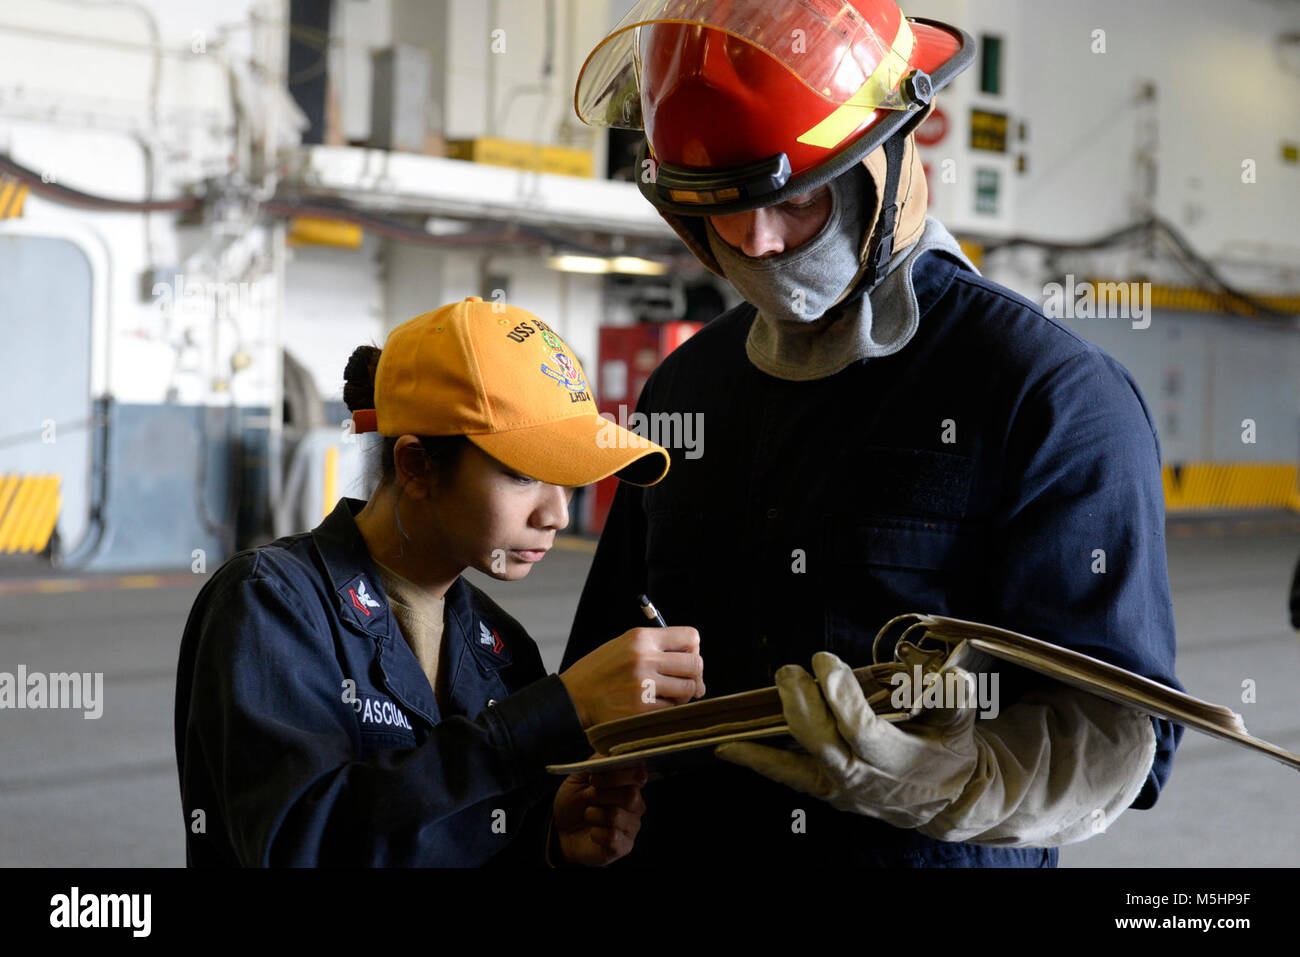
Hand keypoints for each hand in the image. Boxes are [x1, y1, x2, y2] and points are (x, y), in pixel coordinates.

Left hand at [552, 766, 647, 865]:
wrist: (560, 829)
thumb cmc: (574, 802)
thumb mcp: (579, 777)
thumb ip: (596, 763)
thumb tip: (610, 755)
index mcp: (629, 784)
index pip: (638, 774)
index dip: (616, 775)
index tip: (594, 779)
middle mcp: (635, 805)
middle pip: (631, 795)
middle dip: (602, 794)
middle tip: (587, 797)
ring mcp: (631, 826)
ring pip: (617, 816)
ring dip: (594, 814)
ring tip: (588, 814)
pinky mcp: (623, 846)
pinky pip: (612, 838)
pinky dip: (595, 833)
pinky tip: (592, 832)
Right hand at [559, 627, 703, 726]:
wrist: (573, 698)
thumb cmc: (601, 671)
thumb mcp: (624, 646)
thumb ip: (657, 647)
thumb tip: (695, 660)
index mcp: (640, 638)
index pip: (690, 636)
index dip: (693, 648)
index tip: (686, 657)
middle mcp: (644, 659)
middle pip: (695, 663)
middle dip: (694, 673)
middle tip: (686, 680)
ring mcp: (644, 686)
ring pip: (688, 688)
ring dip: (685, 693)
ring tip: (670, 694)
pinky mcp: (642, 710)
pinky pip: (674, 709)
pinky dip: (670, 709)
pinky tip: (656, 705)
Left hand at [715, 651, 978, 828]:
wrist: (945, 799)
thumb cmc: (950, 750)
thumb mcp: (961, 720)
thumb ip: (952, 696)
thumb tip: (942, 675)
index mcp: (900, 759)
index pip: (861, 727)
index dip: (840, 694)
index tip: (826, 660)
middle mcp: (865, 778)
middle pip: (822, 744)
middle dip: (800, 705)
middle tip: (789, 670)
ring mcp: (841, 788)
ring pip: (798, 762)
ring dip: (770, 731)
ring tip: (748, 703)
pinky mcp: (825, 791)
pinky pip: (787, 776)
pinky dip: (758, 760)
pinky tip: (728, 745)